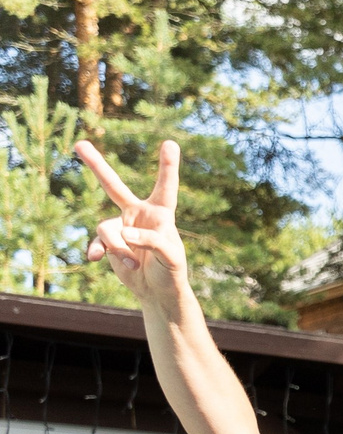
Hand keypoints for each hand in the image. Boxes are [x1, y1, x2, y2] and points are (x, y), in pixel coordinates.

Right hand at [75, 139, 191, 313]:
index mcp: (161, 213)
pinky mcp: (109, 243)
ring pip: (107, 229)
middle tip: (79, 144)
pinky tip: (95, 259)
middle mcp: (138, 214)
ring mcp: (121, 227)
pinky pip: (97, 242)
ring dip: (119, 248)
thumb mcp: (171, 258)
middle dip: (96, 165)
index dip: (167, 166)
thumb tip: (125, 232)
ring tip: (134, 263)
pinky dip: (98, 250)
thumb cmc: (172, 272)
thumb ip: (152, 241)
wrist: (157, 291)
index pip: (165, 187)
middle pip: (113, 186)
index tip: (170, 143)